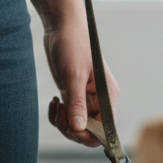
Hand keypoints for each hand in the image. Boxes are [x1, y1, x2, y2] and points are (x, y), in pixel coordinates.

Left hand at [43, 13, 119, 147]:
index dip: (91, 135)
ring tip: (56, 106)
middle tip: (61, 114)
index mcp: (108, 96)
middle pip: (92, 131)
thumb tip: (78, 128)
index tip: (73, 128)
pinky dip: (59, 115)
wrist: (62, 27)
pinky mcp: (74, 94)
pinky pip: (69, 116)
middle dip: (74, 129)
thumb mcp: (73, 75)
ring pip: (78, 125)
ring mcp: (87, 98)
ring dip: (63, 122)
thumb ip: (77, 103)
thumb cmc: (73, 45)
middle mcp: (100, 100)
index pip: (107, 128)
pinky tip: (54, 102)